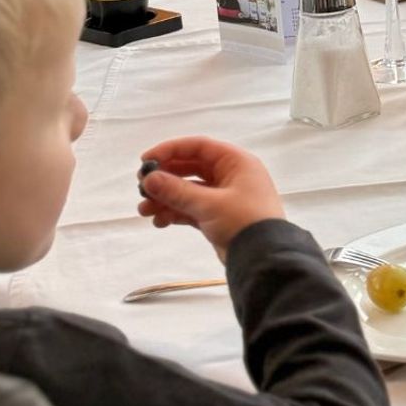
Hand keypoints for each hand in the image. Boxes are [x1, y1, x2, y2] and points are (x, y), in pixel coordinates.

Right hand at [136, 137, 285, 260]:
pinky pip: (191, 208)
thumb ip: (177, 191)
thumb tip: (149, 179)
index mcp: (236, 162)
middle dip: (165, 178)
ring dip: (166, 198)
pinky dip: (175, 213)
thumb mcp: (209, 204)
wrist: (264, 258)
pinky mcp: (218, 217)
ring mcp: (224, 197)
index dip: (170, 150)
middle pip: (191, 168)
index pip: (199, 147)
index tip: (145, 160)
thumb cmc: (243, 221)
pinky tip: (159, 221)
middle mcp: (231, 175)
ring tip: (144, 211)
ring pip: (188, 191)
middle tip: (142, 187)